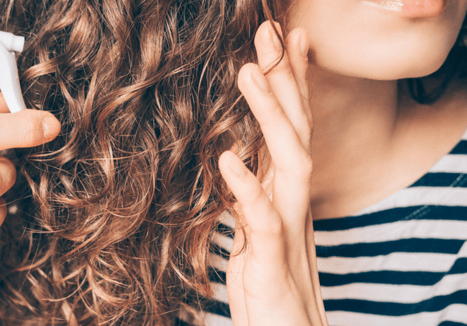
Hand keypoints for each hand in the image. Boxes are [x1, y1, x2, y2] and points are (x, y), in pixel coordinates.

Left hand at [219, 22, 327, 324]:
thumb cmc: (268, 286)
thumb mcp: (257, 232)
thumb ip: (251, 197)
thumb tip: (237, 164)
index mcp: (283, 193)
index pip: (291, 127)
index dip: (290, 82)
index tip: (283, 38)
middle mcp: (291, 203)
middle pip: (296, 130)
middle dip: (285, 78)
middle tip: (270, 30)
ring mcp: (287, 229)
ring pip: (289, 163)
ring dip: (271, 115)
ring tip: (247, 72)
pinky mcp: (272, 263)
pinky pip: (264, 219)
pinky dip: (247, 188)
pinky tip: (226, 159)